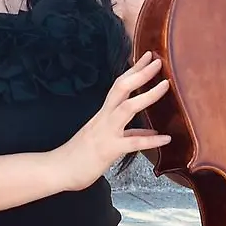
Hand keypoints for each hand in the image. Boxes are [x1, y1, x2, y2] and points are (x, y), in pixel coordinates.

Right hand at [52, 51, 171, 191]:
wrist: (59, 169)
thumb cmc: (80, 155)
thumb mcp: (104, 140)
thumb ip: (128, 134)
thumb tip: (150, 133)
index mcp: (103, 113)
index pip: (119, 85)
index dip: (134, 70)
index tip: (148, 57)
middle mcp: (104, 118)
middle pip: (122, 88)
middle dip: (140, 73)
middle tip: (158, 60)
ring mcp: (106, 132)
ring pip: (127, 108)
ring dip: (147, 95)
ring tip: (165, 86)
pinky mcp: (109, 149)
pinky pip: (132, 142)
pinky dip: (151, 140)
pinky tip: (166, 138)